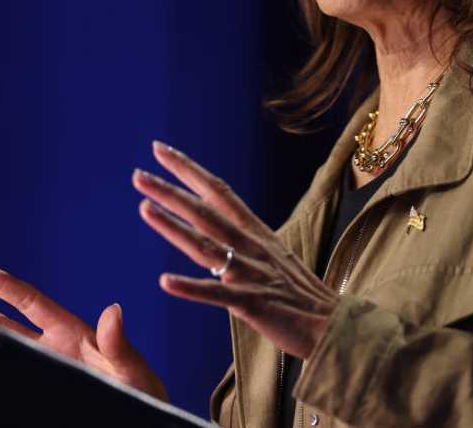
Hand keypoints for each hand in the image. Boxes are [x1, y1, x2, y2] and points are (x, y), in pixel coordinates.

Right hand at [0, 264, 167, 401]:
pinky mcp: (39, 392)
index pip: (31, 302)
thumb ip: (119, 345)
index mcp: (72, 334)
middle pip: (2, 323)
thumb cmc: (144, 395)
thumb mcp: (132, 370)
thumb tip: (114, 310)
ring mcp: (44, 370)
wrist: (146, 423)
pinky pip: (4, 380)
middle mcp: (52, 348)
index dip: (3, 285)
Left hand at [133, 141, 339, 359]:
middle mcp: (251, 244)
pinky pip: (217, 294)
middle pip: (205, 212)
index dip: (188, 169)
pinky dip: (191, 287)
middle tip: (138, 175)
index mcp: (256, 230)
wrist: (334, 323)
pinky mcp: (253, 302)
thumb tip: (216, 229)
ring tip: (143, 208)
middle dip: (170, 191)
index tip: (160, 149)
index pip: (218, 190)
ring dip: (173, 227)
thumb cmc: (300, 293)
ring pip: (206, 245)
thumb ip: (243, 241)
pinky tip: (165, 282)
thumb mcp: (271, 255)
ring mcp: (251, 272)